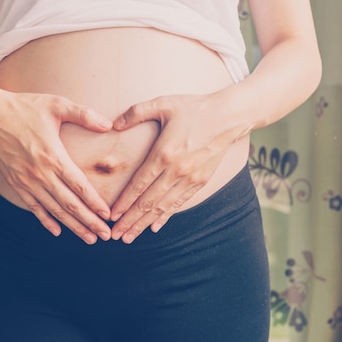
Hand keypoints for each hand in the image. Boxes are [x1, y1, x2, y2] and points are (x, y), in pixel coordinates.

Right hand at [0, 89, 112, 243]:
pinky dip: (45, 220)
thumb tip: (109, 124)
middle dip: (89, 222)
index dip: (94, 203)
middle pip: (69, 204)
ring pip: (53, 210)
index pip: (79, 186)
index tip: (107, 215)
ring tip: (88, 238)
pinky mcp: (15, 182)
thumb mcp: (57, 105)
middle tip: (106, 235)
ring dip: (72, 226)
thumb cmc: (23, 107)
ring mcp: (26, 180)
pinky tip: (57, 231)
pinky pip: (33, 206)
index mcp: (53, 156)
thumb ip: (84, 115)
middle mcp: (40, 173)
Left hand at [110, 93, 239, 243]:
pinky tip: (154, 227)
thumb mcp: (163, 103)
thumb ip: (136, 112)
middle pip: (148, 202)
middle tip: (115, 236)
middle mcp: (176, 171)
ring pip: (163, 207)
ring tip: (129, 238)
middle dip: (130, 221)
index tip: (111, 216)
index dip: (124, 203)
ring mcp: (190, 178)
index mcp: (164, 154)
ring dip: (144, 224)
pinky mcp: (200, 181)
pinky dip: (166, 216)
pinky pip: (179, 203)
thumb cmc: (194, 108)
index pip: (139, 185)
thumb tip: (112, 124)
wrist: (229, 116)